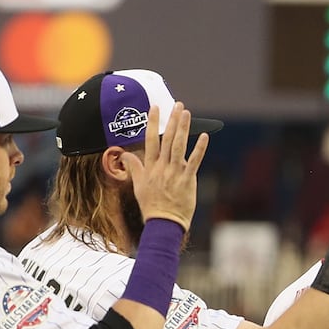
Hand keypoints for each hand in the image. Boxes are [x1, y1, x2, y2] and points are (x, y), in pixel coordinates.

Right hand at [125, 104, 209, 230]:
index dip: (152, 123)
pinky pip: (194, 161)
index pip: (150, 140)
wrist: (163, 223)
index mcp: (150, 167)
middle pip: (167, 139)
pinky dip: (199, 149)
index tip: (155, 108)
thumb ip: (133, 167)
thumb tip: (124, 155)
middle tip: (177, 105)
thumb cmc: (151, 206)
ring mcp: (175, 172)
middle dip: (172, 120)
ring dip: (183, 128)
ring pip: (179, 146)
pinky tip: (204, 137)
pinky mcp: (187, 180)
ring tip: (187, 113)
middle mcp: (162, 167)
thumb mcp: (137, 186)